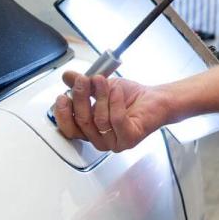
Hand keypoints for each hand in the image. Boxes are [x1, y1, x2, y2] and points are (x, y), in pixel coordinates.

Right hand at [53, 70, 169, 151]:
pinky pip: (116, 120)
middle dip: (81, 98)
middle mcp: (101, 139)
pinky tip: (116, 91)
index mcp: (91, 131)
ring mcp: (115, 142)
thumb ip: (83, 84)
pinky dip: (115, 102)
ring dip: (101, 96)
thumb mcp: (100, 87)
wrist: (156, 98)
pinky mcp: (129, 138)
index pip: (70, 130)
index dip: (63, 114)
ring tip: (103, 82)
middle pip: (83, 122)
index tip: (63, 96)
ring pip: (99, 120)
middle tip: (83, 80)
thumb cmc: (130, 97)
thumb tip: (68, 77)